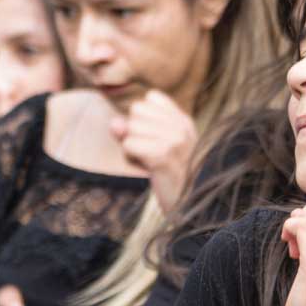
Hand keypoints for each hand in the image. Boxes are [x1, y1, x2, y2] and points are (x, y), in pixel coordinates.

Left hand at [110, 90, 197, 211]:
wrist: (190, 207)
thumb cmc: (170, 178)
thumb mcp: (155, 147)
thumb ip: (132, 129)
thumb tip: (114, 123)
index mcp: (184, 121)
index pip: (150, 98)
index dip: (143, 119)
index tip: (157, 140)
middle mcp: (181, 126)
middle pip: (136, 110)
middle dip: (136, 133)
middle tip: (153, 154)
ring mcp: (174, 140)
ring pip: (130, 128)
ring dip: (132, 148)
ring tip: (151, 162)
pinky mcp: (162, 155)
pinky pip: (128, 145)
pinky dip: (131, 158)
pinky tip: (147, 168)